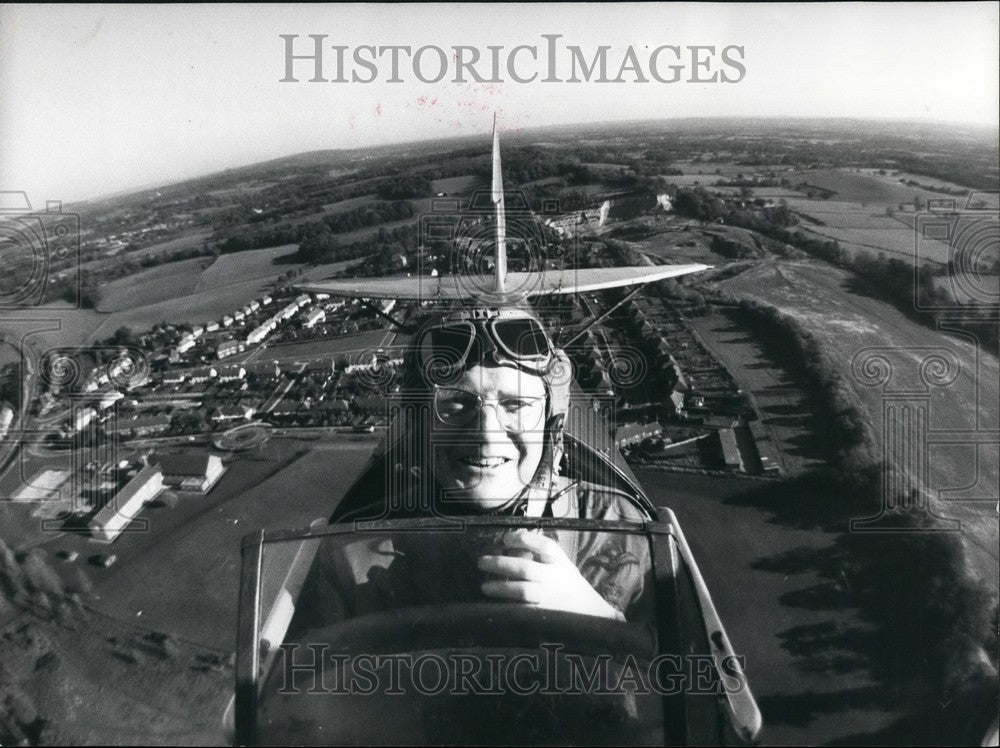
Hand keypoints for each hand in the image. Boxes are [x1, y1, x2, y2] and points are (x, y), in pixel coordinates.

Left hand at [478, 529, 623, 619]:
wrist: (595, 618)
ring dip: (502, 588)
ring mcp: (551, 599)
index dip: (524, 539)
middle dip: (502, 564)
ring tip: (485, 586)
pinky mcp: (546, 618)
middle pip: (526, 568)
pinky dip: (508, 608)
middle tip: (482, 562)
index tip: (506, 538)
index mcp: (561, 564)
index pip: (545, 545)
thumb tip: (512, 541)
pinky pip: (523, 611)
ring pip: (523, 591)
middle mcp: (556, 579)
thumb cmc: (572, 590)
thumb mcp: (563, 568)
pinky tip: (495, 607)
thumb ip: (542, 556)